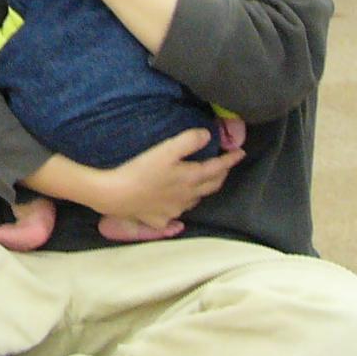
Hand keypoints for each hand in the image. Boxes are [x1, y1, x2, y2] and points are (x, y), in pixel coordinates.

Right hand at [85, 129, 241, 232]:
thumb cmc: (140, 169)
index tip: (241, 152)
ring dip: (201, 191)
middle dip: (220, 175)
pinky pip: (175, 215)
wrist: (115, 195)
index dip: (230, 160)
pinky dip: (179, 207)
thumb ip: (188, 141)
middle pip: (210, 187)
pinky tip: (173, 205)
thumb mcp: (164, 150)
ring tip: (199, 183)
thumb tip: (207, 135)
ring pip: (194, 201)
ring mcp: (174, 211)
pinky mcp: (160, 220)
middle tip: (222, 166)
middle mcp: (188, 197)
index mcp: (191, 179)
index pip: (217, 168)